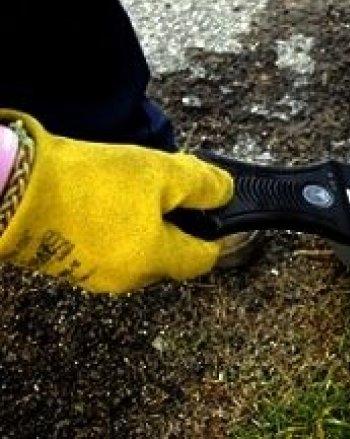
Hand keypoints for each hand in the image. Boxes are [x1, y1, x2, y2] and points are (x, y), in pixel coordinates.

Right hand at [0, 109, 233, 292]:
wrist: (13, 188)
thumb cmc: (92, 182)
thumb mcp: (161, 173)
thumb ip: (203, 185)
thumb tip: (226, 194)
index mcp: (155, 261)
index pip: (202, 260)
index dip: (216, 236)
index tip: (217, 214)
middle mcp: (127, 278)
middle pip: (170, 257)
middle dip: (178, 226)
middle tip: (173, 191)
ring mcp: (94, 275)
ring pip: (138, 252)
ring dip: (146, 227)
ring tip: (136, 190)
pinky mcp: (68, 263)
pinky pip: (108, 249)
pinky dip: (117, 229)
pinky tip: (106, 200)